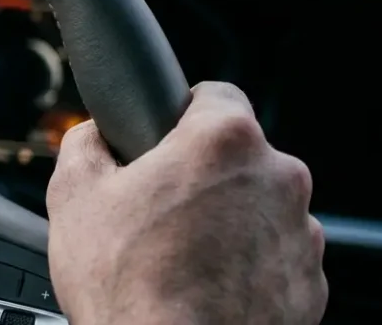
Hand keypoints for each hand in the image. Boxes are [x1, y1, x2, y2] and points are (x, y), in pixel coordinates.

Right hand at [46, 82, 326, 324]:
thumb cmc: (128, 287)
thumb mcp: (72, 194)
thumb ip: (85, 142)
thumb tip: (94, 135)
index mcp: (225, 141)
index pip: (213, 94)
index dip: (178, 115)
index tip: (158, 141)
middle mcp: (278, 180)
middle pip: (236, 157)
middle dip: (199, 176)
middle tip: (153, 210)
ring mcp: (301, 236)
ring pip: (256, 209)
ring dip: (225, 223)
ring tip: (175, 258)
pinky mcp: (309, 286)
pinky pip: (272, 258)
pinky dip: (244, 267)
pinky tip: (201, 287)